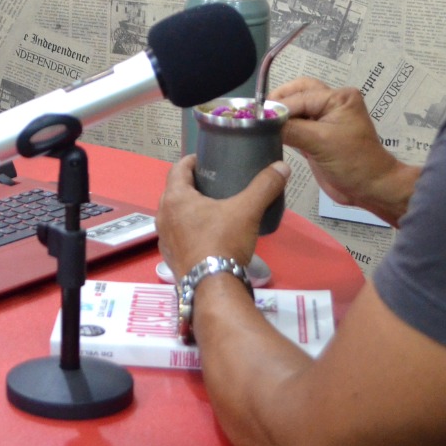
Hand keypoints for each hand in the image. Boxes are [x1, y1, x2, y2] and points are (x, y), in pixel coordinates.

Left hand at [156, 154, 289, 281]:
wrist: (213, 287)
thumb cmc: (224, 241)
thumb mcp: (247, 210)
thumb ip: (264, 186)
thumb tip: (282, 166)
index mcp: (174, 198)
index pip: (178, 168)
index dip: (192, 160)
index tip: (207, 158)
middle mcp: (162, 215)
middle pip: (175, 191)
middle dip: (191, 184)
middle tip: (213, 181)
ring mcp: (163, 238)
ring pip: (174, 214)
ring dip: (188, 208)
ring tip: (210, 207)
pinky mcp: (169, 257)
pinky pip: (177, 234)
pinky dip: (188, 228)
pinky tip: (205, 233)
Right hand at [270, 76, 415, 224]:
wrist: (371, 189)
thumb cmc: (352, 162)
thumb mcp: (320, 142)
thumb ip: (290, 128)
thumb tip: (262, 121)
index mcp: (338, 97)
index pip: (299, 97)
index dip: (277, 107)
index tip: (254, 117)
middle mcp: (331, 102)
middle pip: (297, 93)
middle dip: (278, 102)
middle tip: (257, 115)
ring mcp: (325, 119)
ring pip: (296, 108)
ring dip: (280, 115)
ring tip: (260, 125)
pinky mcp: (318, 135)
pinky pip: (296, 124)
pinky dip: (283, 127)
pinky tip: (270, 134)